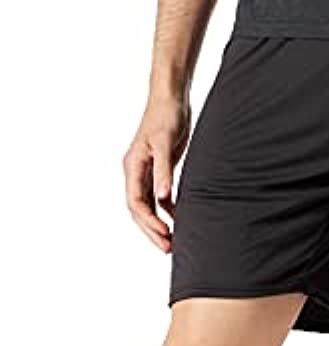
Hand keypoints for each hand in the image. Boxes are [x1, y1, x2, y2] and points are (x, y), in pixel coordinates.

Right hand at [122, 97, 190, 251]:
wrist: (171, 97)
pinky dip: (167, 208)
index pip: (136, 203)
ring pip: (149, 205)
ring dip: (159, 222)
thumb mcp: (166, 142)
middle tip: (168, 248)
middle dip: (152, 230)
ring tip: (173, 241)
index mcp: (133, 166)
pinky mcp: (159, 167)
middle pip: (140, 209)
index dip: (148, 222)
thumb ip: (163, 170)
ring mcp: (147, 170)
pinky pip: (159, 195)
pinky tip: (179, 218)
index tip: (164, 235)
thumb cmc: (166, 115)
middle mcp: (136, 171)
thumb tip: (162, 198)